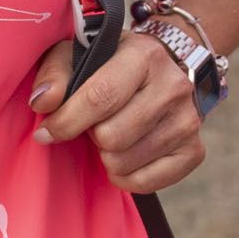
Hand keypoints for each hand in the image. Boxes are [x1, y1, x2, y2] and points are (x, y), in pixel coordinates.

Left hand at [31, 30, 205, 194]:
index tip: (47, 132)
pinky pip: (147, 183)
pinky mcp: (195, 151)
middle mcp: (174, 86)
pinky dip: (126, 177)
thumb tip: (43, 103)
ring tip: (112, 135)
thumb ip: (55, 74)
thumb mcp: (80, 54)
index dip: (66, 121)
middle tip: (95, 125)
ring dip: (108, 156)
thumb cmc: (112, 64)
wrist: (166, 68)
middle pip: (112, 137)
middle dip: (93, 136)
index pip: (101, 97)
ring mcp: (188, 120)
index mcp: (144, 55)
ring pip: (126, 163)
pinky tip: (125, 156)